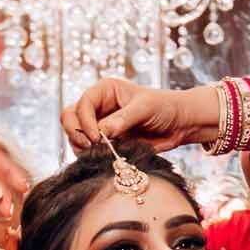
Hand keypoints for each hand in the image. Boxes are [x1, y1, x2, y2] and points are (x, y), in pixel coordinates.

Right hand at [61, 78, 215, 153]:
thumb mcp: (145, 108)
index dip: (84, 121)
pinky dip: (90, 156)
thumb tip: (101, 133)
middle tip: (89, 146)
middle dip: (75, 133)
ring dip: (81, 146)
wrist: (179, 124)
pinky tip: (105, 158)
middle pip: (70, 118)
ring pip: (75, 136)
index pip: (82, 104)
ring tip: (99, 153)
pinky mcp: (105, 143)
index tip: (96, 137)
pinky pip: (87, 150)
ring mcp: (99, 126)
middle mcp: (98, 107)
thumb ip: (122, 120)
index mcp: (105, 91)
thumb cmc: (165, 107)